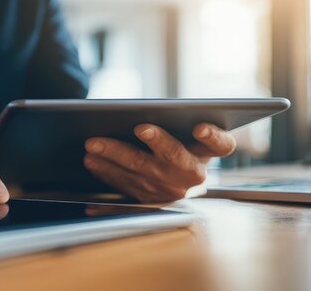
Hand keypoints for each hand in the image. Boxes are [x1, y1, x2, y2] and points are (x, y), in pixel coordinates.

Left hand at [84, 123, 235, 203]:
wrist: (178, 179)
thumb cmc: (179, 143)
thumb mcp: (186, 131)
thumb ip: (176, 118)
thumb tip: (139, 108)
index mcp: (206, 154)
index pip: (219, 145)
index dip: (212, 137)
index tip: (200, 128)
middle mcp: (191, 175)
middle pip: (171, 157)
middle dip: (154, 141)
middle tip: (137, 127)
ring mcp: (169, 191)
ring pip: (140, 173)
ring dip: (114, 160)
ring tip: (93, 146)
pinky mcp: (149, 202)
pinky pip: (124, 191)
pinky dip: (105, 182)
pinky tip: (91, 171)